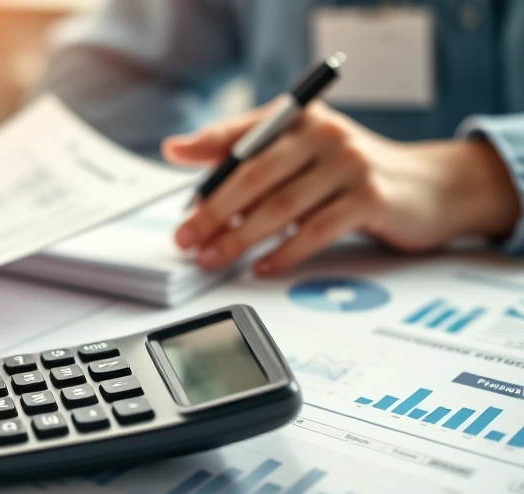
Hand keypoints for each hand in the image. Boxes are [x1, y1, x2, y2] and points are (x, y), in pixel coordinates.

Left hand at [166, 100, 520, 275]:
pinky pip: (315, 230)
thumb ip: (246, 154)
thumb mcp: (299, 155)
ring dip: (240, 237)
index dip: (205, 148)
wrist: (428, 187)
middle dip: (214, 210)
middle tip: (187, 236)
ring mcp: (350, 165)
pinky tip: (261, 267)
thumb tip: (179, 152)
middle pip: (255, 175)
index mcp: (300, 117)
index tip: (174, 164)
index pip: (243, 132)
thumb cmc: (348, 173)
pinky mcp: (371, 199)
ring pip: (281, 206)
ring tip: (213, 257)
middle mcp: (324, 133)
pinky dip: (283, 253)